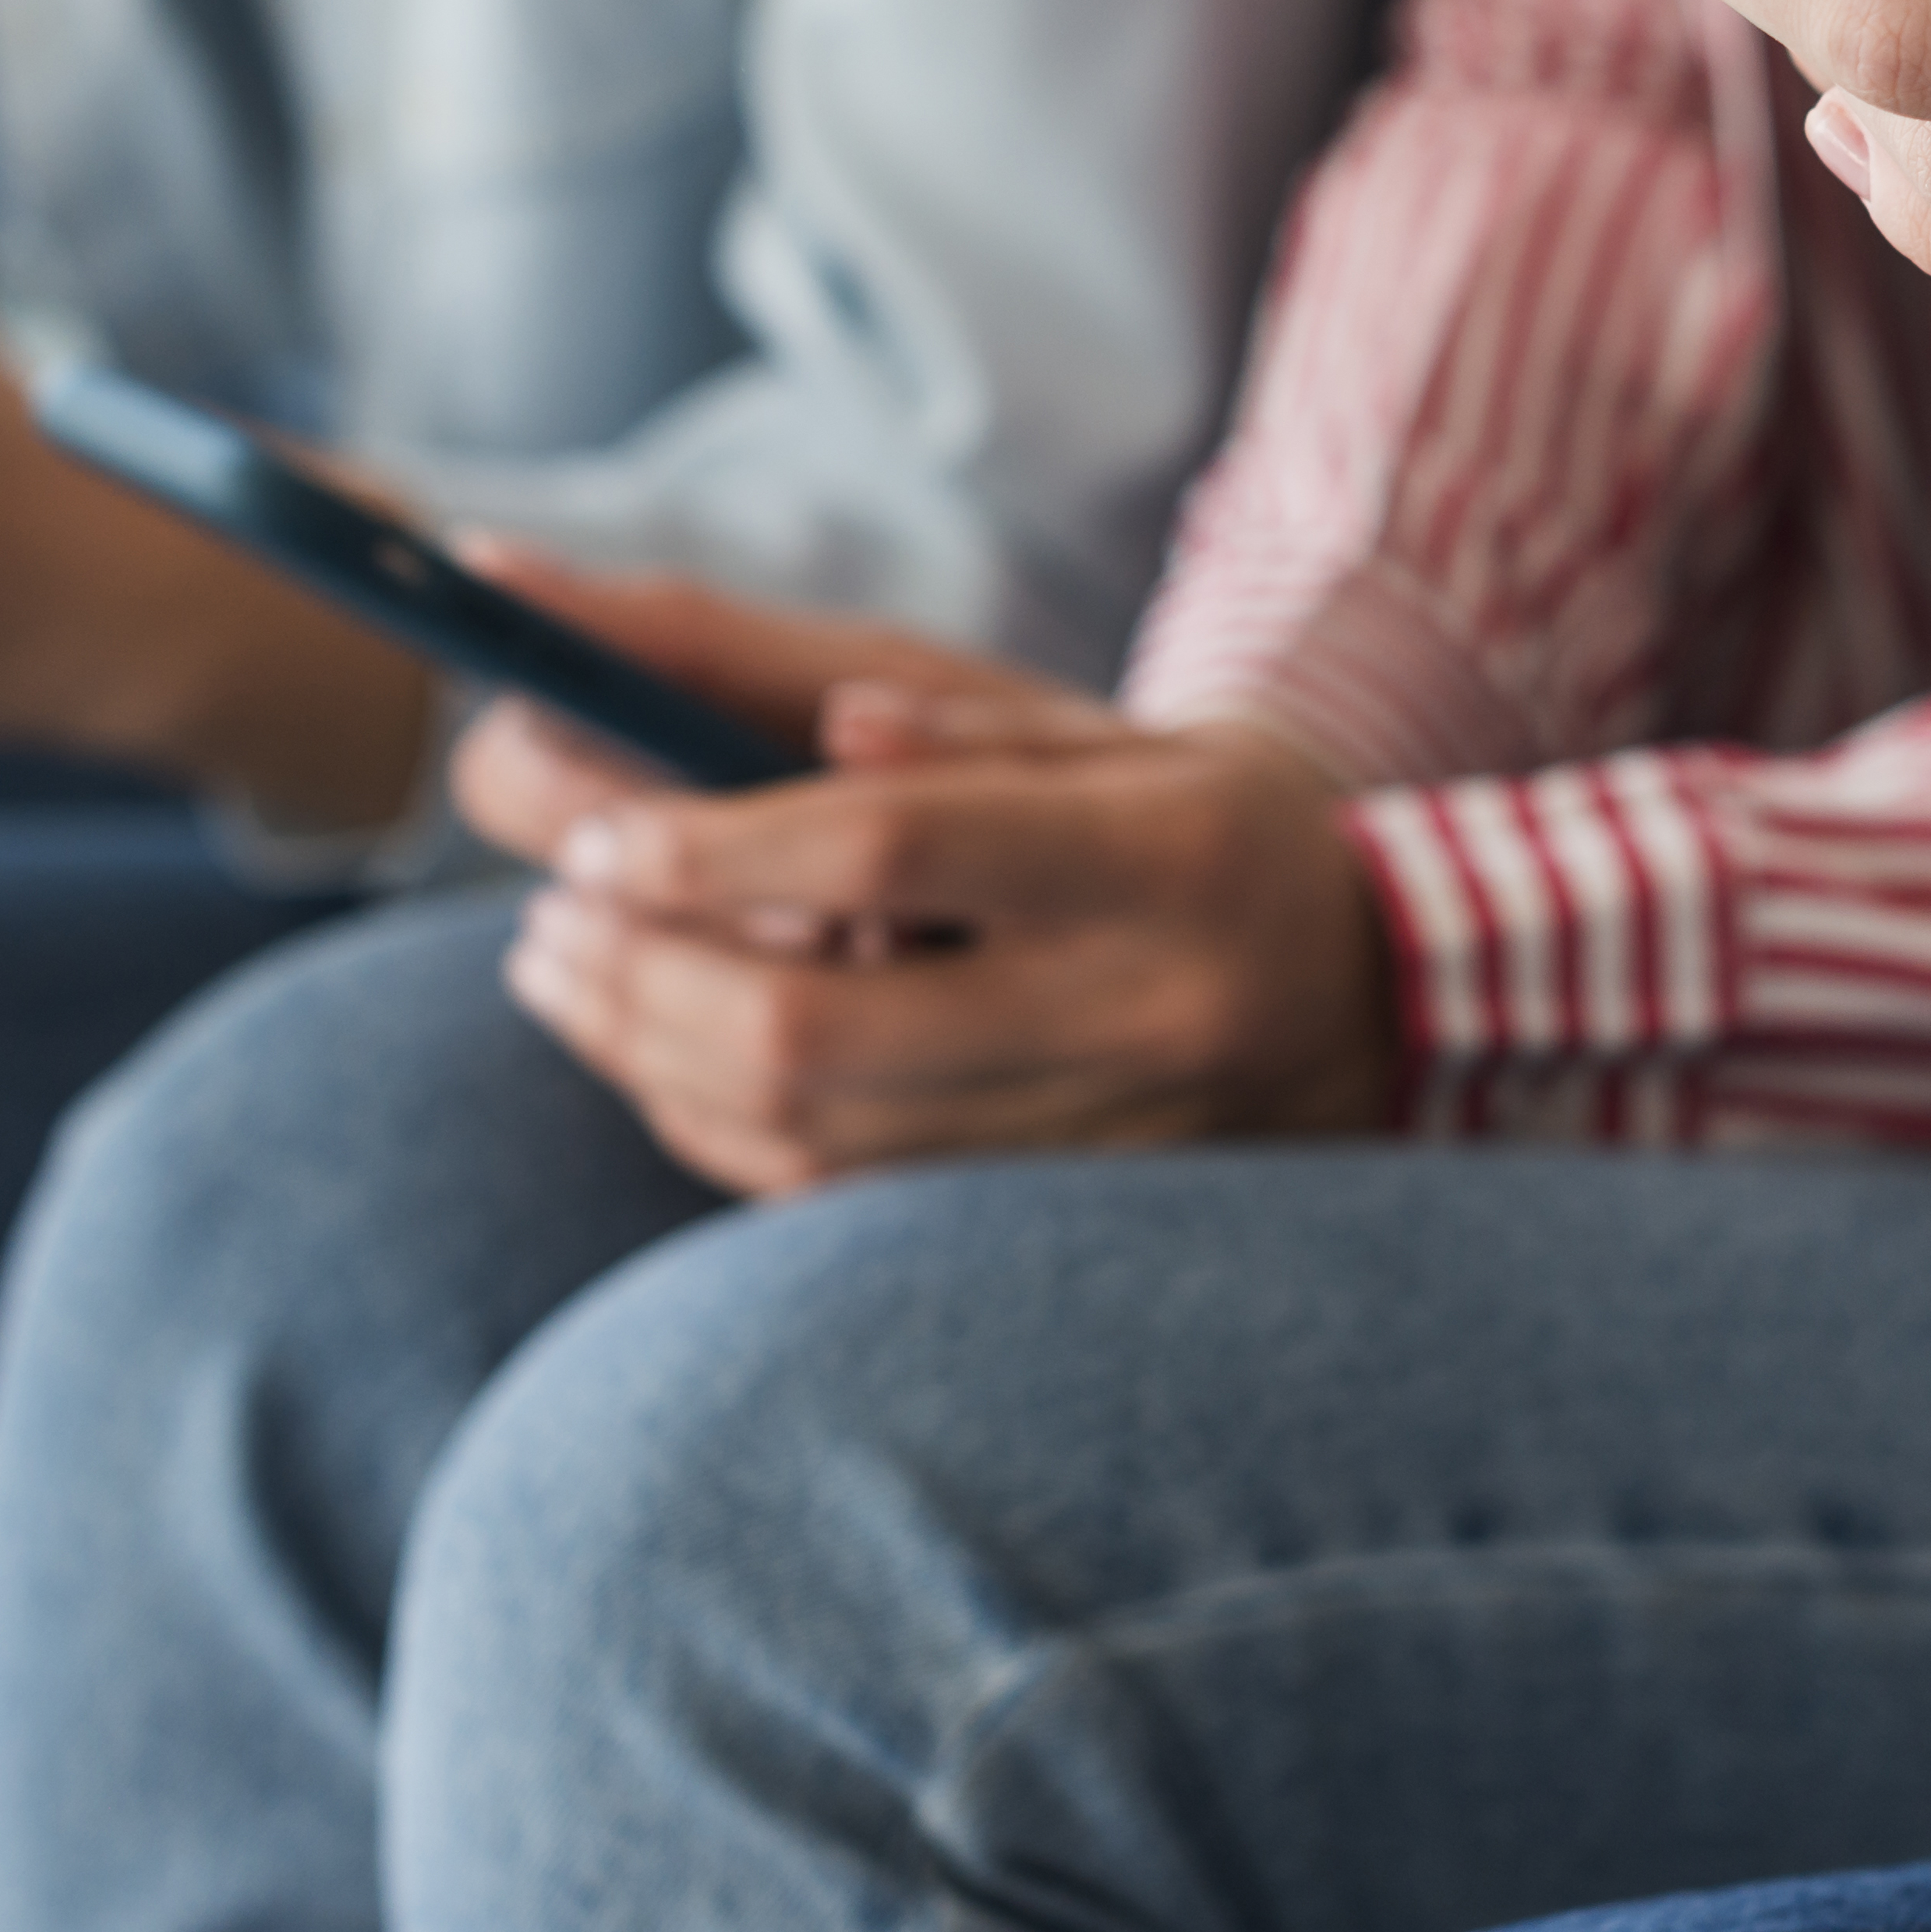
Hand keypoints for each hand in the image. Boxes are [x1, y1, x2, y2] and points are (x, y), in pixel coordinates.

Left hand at [447, 563, 1400, 1195]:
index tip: (594, 834)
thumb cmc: (1204, 819)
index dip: (717, 848)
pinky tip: (646, 1056)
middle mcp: (1134, 1013)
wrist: (1386, 995)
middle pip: (818, 1027)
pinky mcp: (1054, 1217)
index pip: (894, 850)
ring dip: (646, 1053)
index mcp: (1155, 853)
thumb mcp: (1103, 727)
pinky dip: (711, 1128)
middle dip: (642, 972)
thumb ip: (943, 714)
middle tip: (544, 913)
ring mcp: (1097, 1139)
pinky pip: (837, 1197)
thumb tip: (803, 729)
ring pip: (809, 1133)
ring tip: (559, 970)